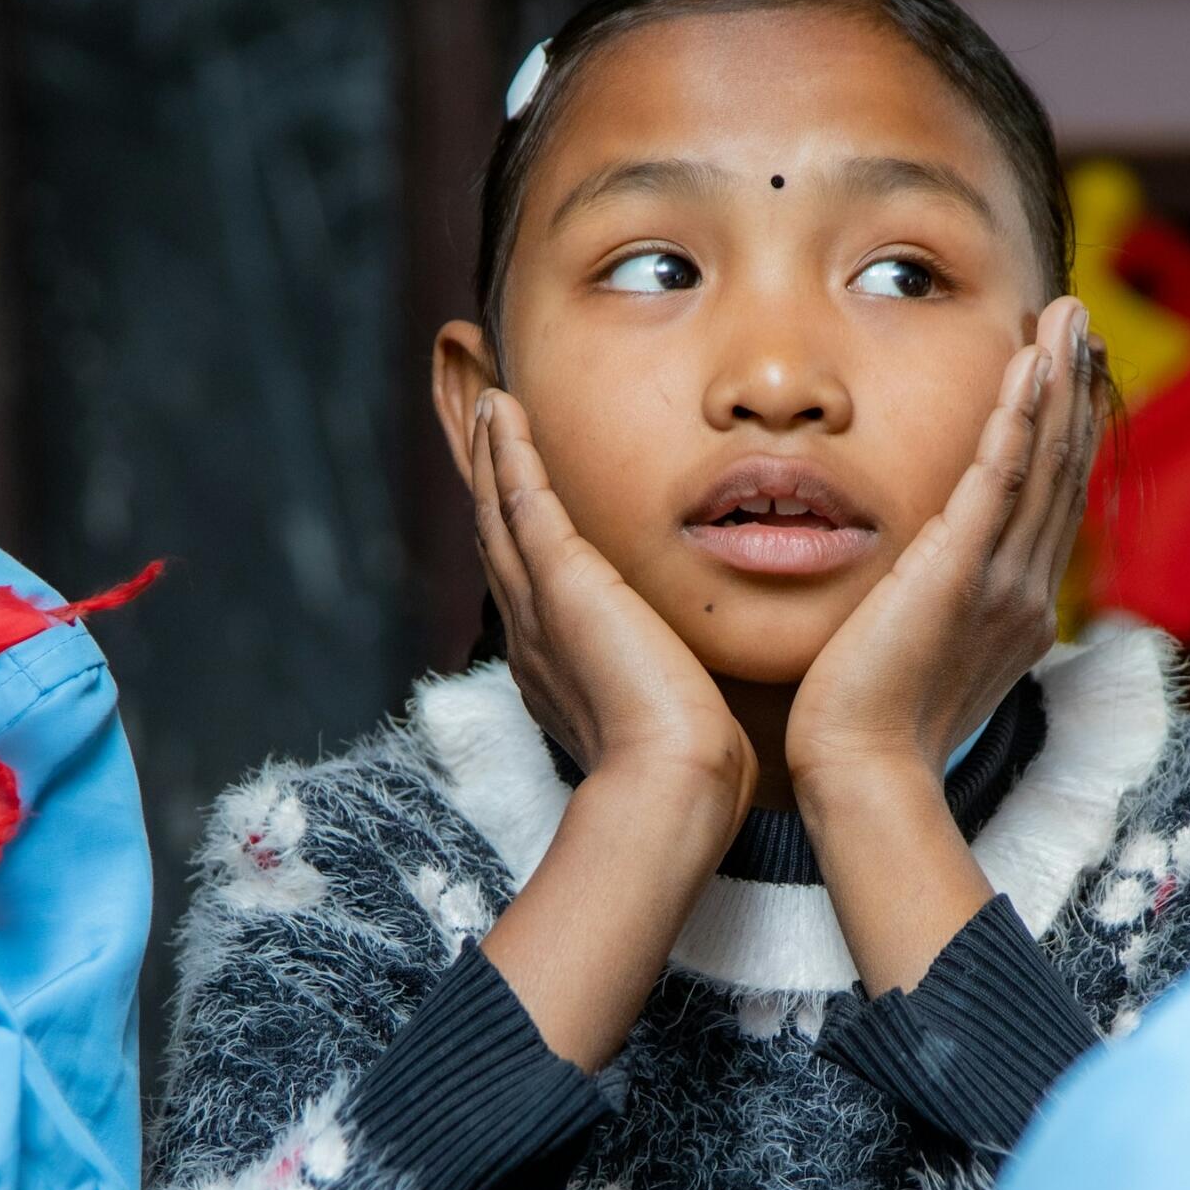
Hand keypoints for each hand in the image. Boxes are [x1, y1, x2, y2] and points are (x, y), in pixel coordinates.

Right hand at [472, 388, 756, 823]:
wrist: (673, 780)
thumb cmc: (693, 769)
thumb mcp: (680, 723)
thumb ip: (679, 697)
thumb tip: (703, 699)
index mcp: (559, 672)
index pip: (534, 593)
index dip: (523, 545)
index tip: (523, 508)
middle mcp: (534, 638)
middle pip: (500, 545)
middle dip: (491, 488)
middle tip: (485, 435)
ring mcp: (539, 608)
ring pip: (499, 515)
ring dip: (491, 456)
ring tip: (489, 408)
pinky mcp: (560, 581)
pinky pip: (521, 499)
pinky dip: (508, 451)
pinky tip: (502, 410)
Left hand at [787, 294, 1100, 804]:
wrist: (862, 773)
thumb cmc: (867, 727)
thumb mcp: (914, 654)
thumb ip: (931, 610)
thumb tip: (919, 586)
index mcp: (1016, 608)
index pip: (1050, 502)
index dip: (1063, 433)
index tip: (1065, 375)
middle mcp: (1025, 590)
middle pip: (1065, 470)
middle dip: (1075, 390)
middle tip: (1082, 324)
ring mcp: (1001, 581)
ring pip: (1046, 462)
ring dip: (1059, 382)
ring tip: (1069, 320)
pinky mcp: (962, 572)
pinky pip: (1002, 477)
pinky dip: (1020, 416)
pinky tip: (1029, 364)